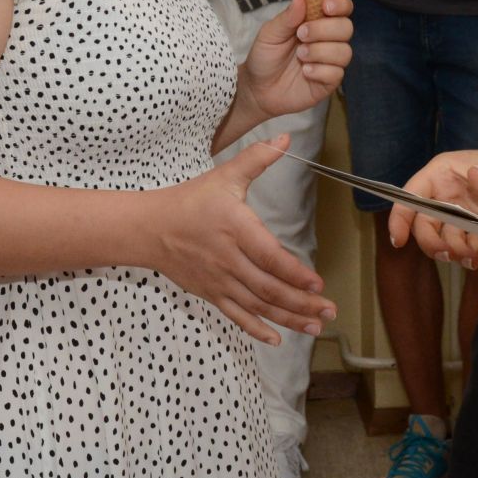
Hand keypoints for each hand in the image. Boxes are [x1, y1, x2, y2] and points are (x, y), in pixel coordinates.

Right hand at [161, 139, 338, 344]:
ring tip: (316, 326)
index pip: (269, 257)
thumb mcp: (224, 176)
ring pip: (257, 306)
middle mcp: (228, 259)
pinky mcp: (210, 294)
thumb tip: (287, 138)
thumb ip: (258, 158)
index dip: (294, 273)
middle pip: (268, 288)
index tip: (318, 283)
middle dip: (302, 302)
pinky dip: (257, 330)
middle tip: (329, 311)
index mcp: (235, 229)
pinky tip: (277, 338)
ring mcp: (218, 281)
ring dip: (288, 318)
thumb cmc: (189, 201)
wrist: (147, 229)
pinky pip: (236, 316)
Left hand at [240, 0, 352, 120]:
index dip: (340, 3)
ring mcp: (331, 61)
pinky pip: (337, 73)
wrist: (258, 89)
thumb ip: (287, 18)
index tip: (326, 7)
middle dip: (324, 29)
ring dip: (320, 51)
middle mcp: (328, 39)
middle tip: (301, 35)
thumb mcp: (270, 34)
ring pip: (344, 51)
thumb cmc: (265, 57)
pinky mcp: (329, 81)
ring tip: (300, 55)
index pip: (342, 7)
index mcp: (317, 21)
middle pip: (346, 27)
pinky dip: (319, 71)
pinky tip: (305, 72)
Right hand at [387, 141, 477, 267]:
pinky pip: (466, 248)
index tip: (399, 240)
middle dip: (432, 243)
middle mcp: (447, 194)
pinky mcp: (477, 230)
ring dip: (456, 253)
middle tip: (449, 254)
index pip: (413, 194)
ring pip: (444, 240)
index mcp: (444, 172)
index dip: (401, 216)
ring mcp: (462, 214)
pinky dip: (474, 256)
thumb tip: (475, 175)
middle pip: (424, 224)